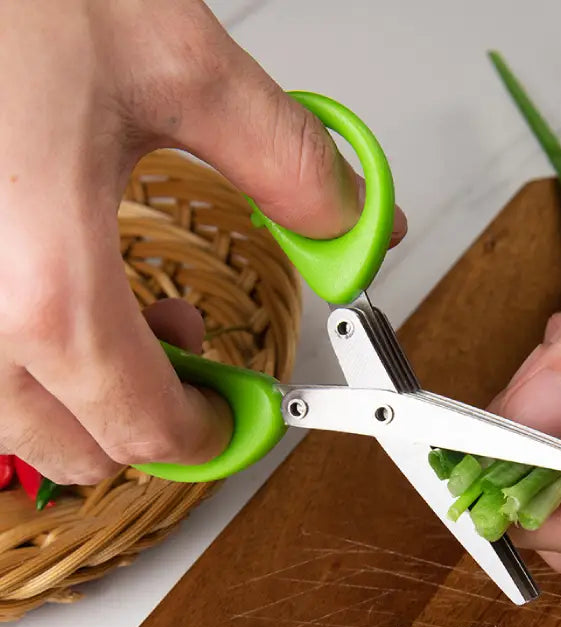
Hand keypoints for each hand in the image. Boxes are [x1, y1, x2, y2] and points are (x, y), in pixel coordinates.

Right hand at [0, 0, 406, 484]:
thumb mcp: (181, 69)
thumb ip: (289, 165)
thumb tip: (353, 227)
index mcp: (42, 282)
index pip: (147, 428)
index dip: (212, 435)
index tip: (244, 415)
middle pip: (78, 449)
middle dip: (153, 418)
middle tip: (197, 353)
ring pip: (19, 423)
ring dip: (90, 395)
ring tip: (133, 316)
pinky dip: (33, 360)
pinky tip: (60, 294)